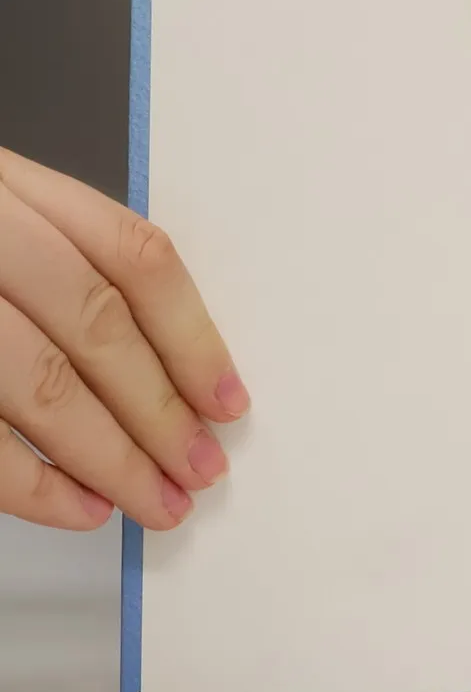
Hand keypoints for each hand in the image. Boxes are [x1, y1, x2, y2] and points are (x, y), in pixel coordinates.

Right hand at [0, 147, 245, 530]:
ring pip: (42, 382)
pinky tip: (76, 507)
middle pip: (95, 325)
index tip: (227, 401)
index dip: (193, 335)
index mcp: (8, 184)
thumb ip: (61, 269)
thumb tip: (164, 370)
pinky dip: (29, 483)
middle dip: (159, 410)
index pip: (133, 257)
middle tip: (198, 469)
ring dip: (109, 456)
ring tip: (152, 501)